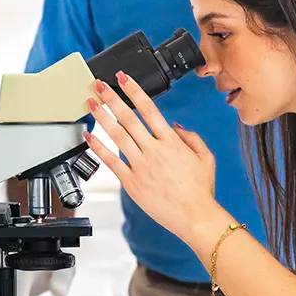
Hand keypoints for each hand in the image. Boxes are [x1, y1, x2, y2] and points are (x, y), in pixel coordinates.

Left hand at [86, 73, 218, 245]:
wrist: (195, 216)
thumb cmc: (201, 191)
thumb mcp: (206, 157)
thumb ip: (191, 137)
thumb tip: (175, 125)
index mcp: (172, 142)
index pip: (149, 109)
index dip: (134, 91)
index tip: (123, 78)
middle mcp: (154, 151)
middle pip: (127, 118)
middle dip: (111, 98)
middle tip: (98, 85)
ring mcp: (141, 166)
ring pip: (116, 136)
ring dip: (101, 117)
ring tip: (90, 104)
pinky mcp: (131, 183)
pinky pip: (111, 161)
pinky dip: (98, 147)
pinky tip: (89, 136)